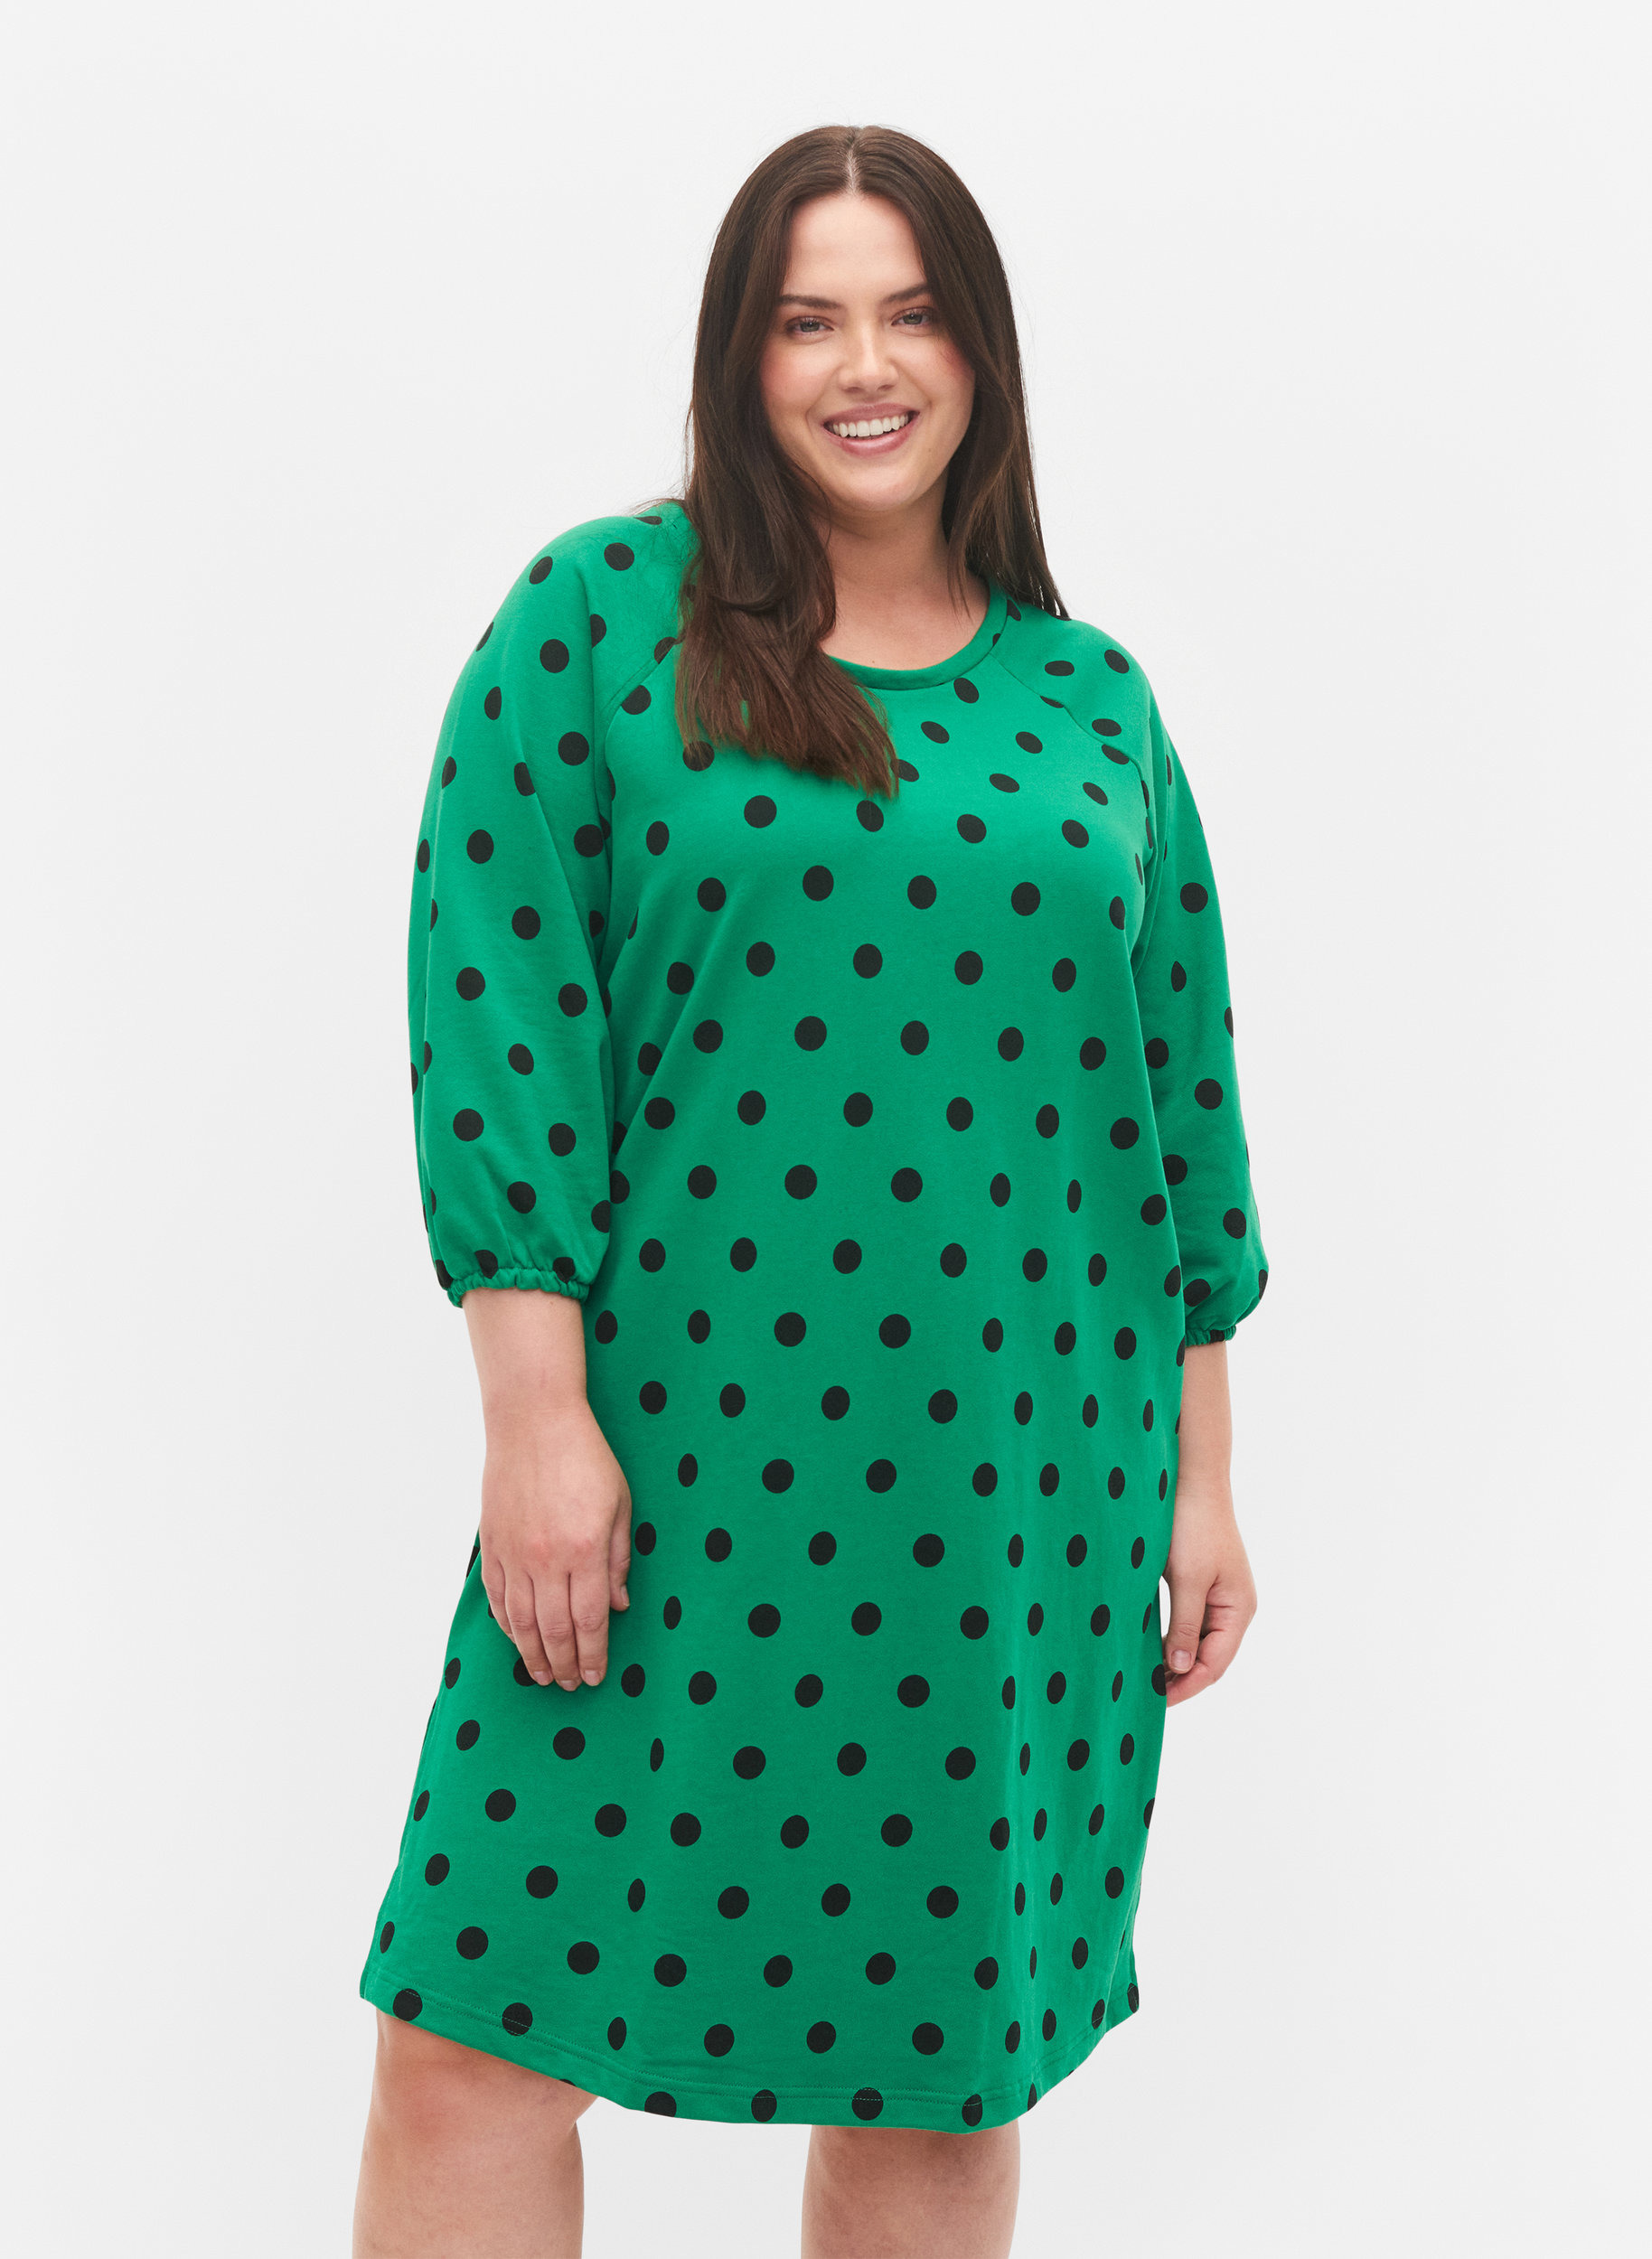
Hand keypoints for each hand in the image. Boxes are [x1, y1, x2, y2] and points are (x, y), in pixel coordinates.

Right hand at [477, 1402, 631, 1691]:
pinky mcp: (492, 1545)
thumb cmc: (586, 1457)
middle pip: (554, 1629)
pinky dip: (506, 1625)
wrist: (533, 1421)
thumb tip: (619, 1606)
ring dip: (532, 1655)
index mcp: (586, 1549)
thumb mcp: (621, 1503)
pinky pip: (497, 1598)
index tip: (596, 1675)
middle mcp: (547, 1558)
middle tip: (571, 1685)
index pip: (590, 1619)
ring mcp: (514, 1553)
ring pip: (521, 1621)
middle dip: (565, 1664)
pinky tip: (516, 1640)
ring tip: (543, 1676)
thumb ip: (619, 1559)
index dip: (594, 1653)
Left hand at [1161, 1478, 1256, 1706]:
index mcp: (1239, 1609)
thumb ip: (1184, 1626)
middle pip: (1207, 1657)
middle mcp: (1233, 1607)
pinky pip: (1186, 1622)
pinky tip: (1145, 1646)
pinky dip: (1168, 1638)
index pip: (1214, 1664)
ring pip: (1195, 1641)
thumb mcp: (1188, 1579)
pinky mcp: (1199, 1582)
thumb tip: (1180, 1669)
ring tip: (1143, 1679)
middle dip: (1180, 1678)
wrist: (1191, 1479)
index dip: (1187, 1686)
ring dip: (1173, 1660)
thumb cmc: (1193, 1526)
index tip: (1156, 1700)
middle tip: (1144, 1695)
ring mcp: (1217, 1595)